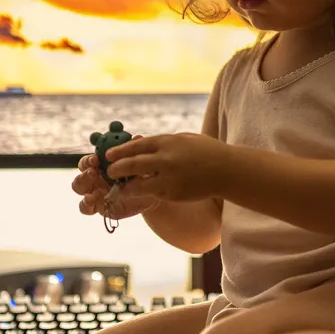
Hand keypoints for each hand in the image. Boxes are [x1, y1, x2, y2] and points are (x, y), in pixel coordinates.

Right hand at [71, 138, 160, 219]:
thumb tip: (136, 137)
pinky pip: (85, 208)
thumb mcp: (138, 164)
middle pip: (80, 175)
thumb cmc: (141, 176)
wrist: (150, 195)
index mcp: (99, 167)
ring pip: (78, 189)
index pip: (87, 162)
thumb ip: (133, 152)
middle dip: (84, 173)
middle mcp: (93, 180)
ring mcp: (94, 194)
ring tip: (94, 187)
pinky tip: (92, 200)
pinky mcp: (98, 208)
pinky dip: (85, 204)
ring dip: (83, 186)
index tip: (96, 159)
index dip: (88, 161)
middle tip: (93, 172)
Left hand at [105, 133, 230, 201]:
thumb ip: (163, 143)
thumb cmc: (206, 151)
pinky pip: (154, 194)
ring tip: (121, 188)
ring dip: (127, 187)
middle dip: (117, 169)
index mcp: (167, 142)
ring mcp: (169, 178)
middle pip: (133, 165)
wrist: (226, 171)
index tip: (108, 156)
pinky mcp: (173, 194)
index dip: (120, 151)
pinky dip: (147, 193)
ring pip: (139, 185)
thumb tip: (141, 145)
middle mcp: (166, 160)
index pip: (136, 146)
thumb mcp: (184, 139)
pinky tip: (143, 192)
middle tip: (110, 172)